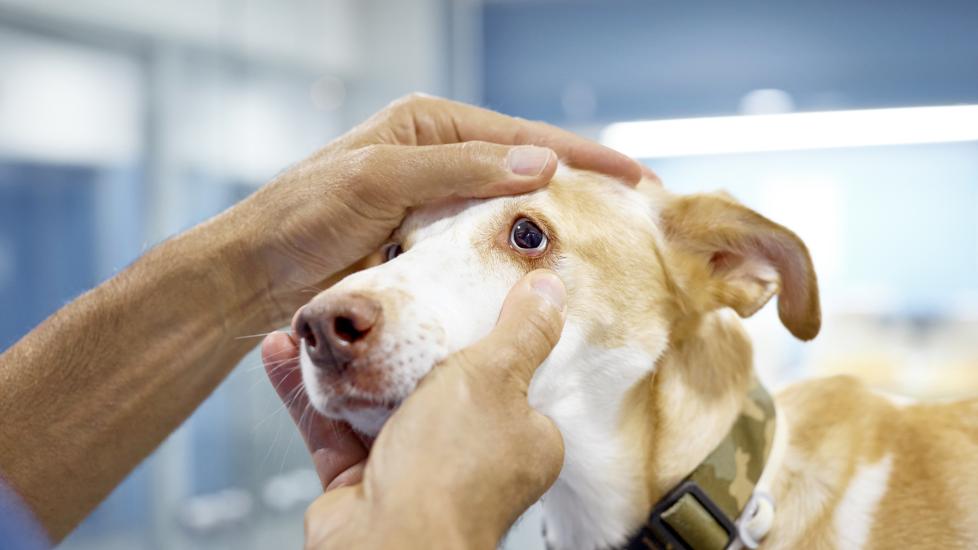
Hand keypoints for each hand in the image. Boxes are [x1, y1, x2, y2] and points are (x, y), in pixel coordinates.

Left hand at [224, 94, 646, 326]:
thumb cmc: (303, 217)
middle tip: (637, 215)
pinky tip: (545, 274)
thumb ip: (458, 169)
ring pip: (507, 214)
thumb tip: (541, 162)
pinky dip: (514, 258)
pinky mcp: (426, 248)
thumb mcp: (379, 179)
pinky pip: (482, 249)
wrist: (254, 277)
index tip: (636, 177)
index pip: (520, 137)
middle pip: (524, 172)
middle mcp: (437, 161)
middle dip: (579, 190)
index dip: (582, 157)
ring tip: (610, 247)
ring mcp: (433, 207)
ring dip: (551, 228)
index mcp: (428, 126)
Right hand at [262, 270, 566, 548]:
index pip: (511, 379)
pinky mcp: (363, 482)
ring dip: (343, 361)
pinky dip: (306, 391)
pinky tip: (283, 351)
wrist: (387, 543)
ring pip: (376, 401)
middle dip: (399, 345)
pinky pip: (333, 426)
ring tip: (319, 320)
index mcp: (520, 439)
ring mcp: (414, 470)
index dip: (483, 338)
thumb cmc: (452, 464)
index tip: (454, 299)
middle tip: (377, 305)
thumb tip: (550, 288)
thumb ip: (521, 332)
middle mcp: (470, 458)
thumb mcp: (493, 377)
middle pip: (436, 387)